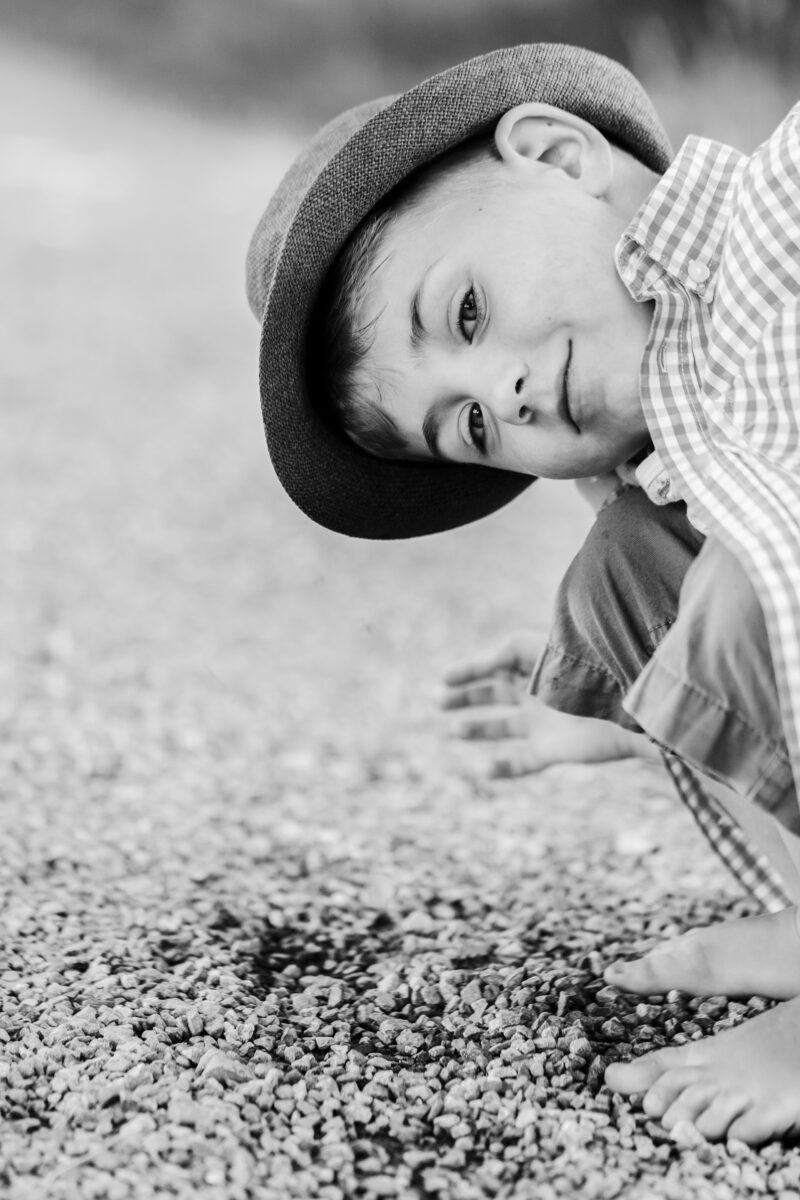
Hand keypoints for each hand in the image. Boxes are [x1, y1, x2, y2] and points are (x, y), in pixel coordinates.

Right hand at [441, 630, 648, 777]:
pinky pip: (523, 762)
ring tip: (455, 731)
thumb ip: (507, 653)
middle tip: (439, 702)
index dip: (470, 670)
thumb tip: (481, 662)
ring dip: (479, 729)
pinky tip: (486, 770)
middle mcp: (539, 694)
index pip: (498, 663)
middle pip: (496, 694)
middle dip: (467, 698)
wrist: (629, 712)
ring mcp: (545, 723)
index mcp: (538, 664)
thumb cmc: (590, 674)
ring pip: (504, 727)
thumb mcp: (543, 653)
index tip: (444, 678)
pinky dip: (505, 768)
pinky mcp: (553, 750)